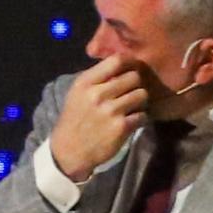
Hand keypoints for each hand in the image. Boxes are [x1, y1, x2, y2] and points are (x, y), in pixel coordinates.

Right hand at [42, 57, 156, 181]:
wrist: (69, 151)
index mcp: (85, 83)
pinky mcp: (121, 127)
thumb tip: (122, 63)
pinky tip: (131, 121)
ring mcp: (110, 111)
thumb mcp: (77, 93)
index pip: (115, 60)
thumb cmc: (75, 119)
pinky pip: (143, 115)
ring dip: (140, 101)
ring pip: (141, 94)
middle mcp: (98, 94)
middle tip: (130, 92)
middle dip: (135, 84)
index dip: (129, 62)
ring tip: (132, 107)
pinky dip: (140, 118)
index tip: (131, 68)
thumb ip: (96, 78)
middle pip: (133, 77)